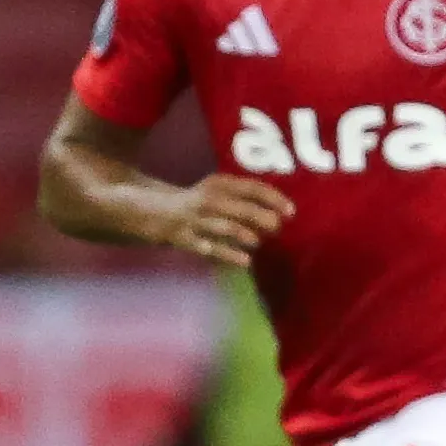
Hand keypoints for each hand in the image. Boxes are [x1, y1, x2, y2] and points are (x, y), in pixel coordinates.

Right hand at [155, 174, 291, 267]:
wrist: (154, 211)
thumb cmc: (197, 203)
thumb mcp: (218, 191)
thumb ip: (244, 197)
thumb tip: (279, 210)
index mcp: (218, 184)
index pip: (252, 187)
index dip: (274, 199)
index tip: (291, 212)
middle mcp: (208, 199)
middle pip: (242, 208)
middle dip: (263, 218)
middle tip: (277, 228)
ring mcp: (196, 220)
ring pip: (226, 227)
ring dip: (246, 235)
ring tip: (257, 242)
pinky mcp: (187, 239)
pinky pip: (211, 248)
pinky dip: (229, 255)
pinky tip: (246, 261)